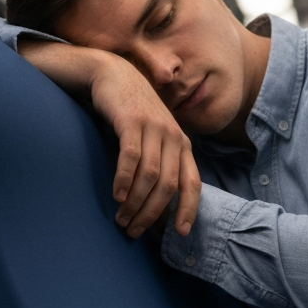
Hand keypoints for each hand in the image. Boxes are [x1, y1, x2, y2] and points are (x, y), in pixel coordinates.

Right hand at [89, 56, 200, 238]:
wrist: (114, 74)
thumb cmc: (134, 112)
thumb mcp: (155, 135)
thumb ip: (161, 161)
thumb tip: (157, 200)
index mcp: (183, 144)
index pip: (192, 183)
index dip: (189, 209)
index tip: (181, 232)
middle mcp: (173, 137)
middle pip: (168, 186)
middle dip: (152, 213)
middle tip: (134, 230)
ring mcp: (154, 128)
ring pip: (149, 176)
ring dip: (135, 202)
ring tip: (121, 218)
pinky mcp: (132, 121)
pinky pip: (130, 158)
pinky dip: (123, 180)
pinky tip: (116, 195)